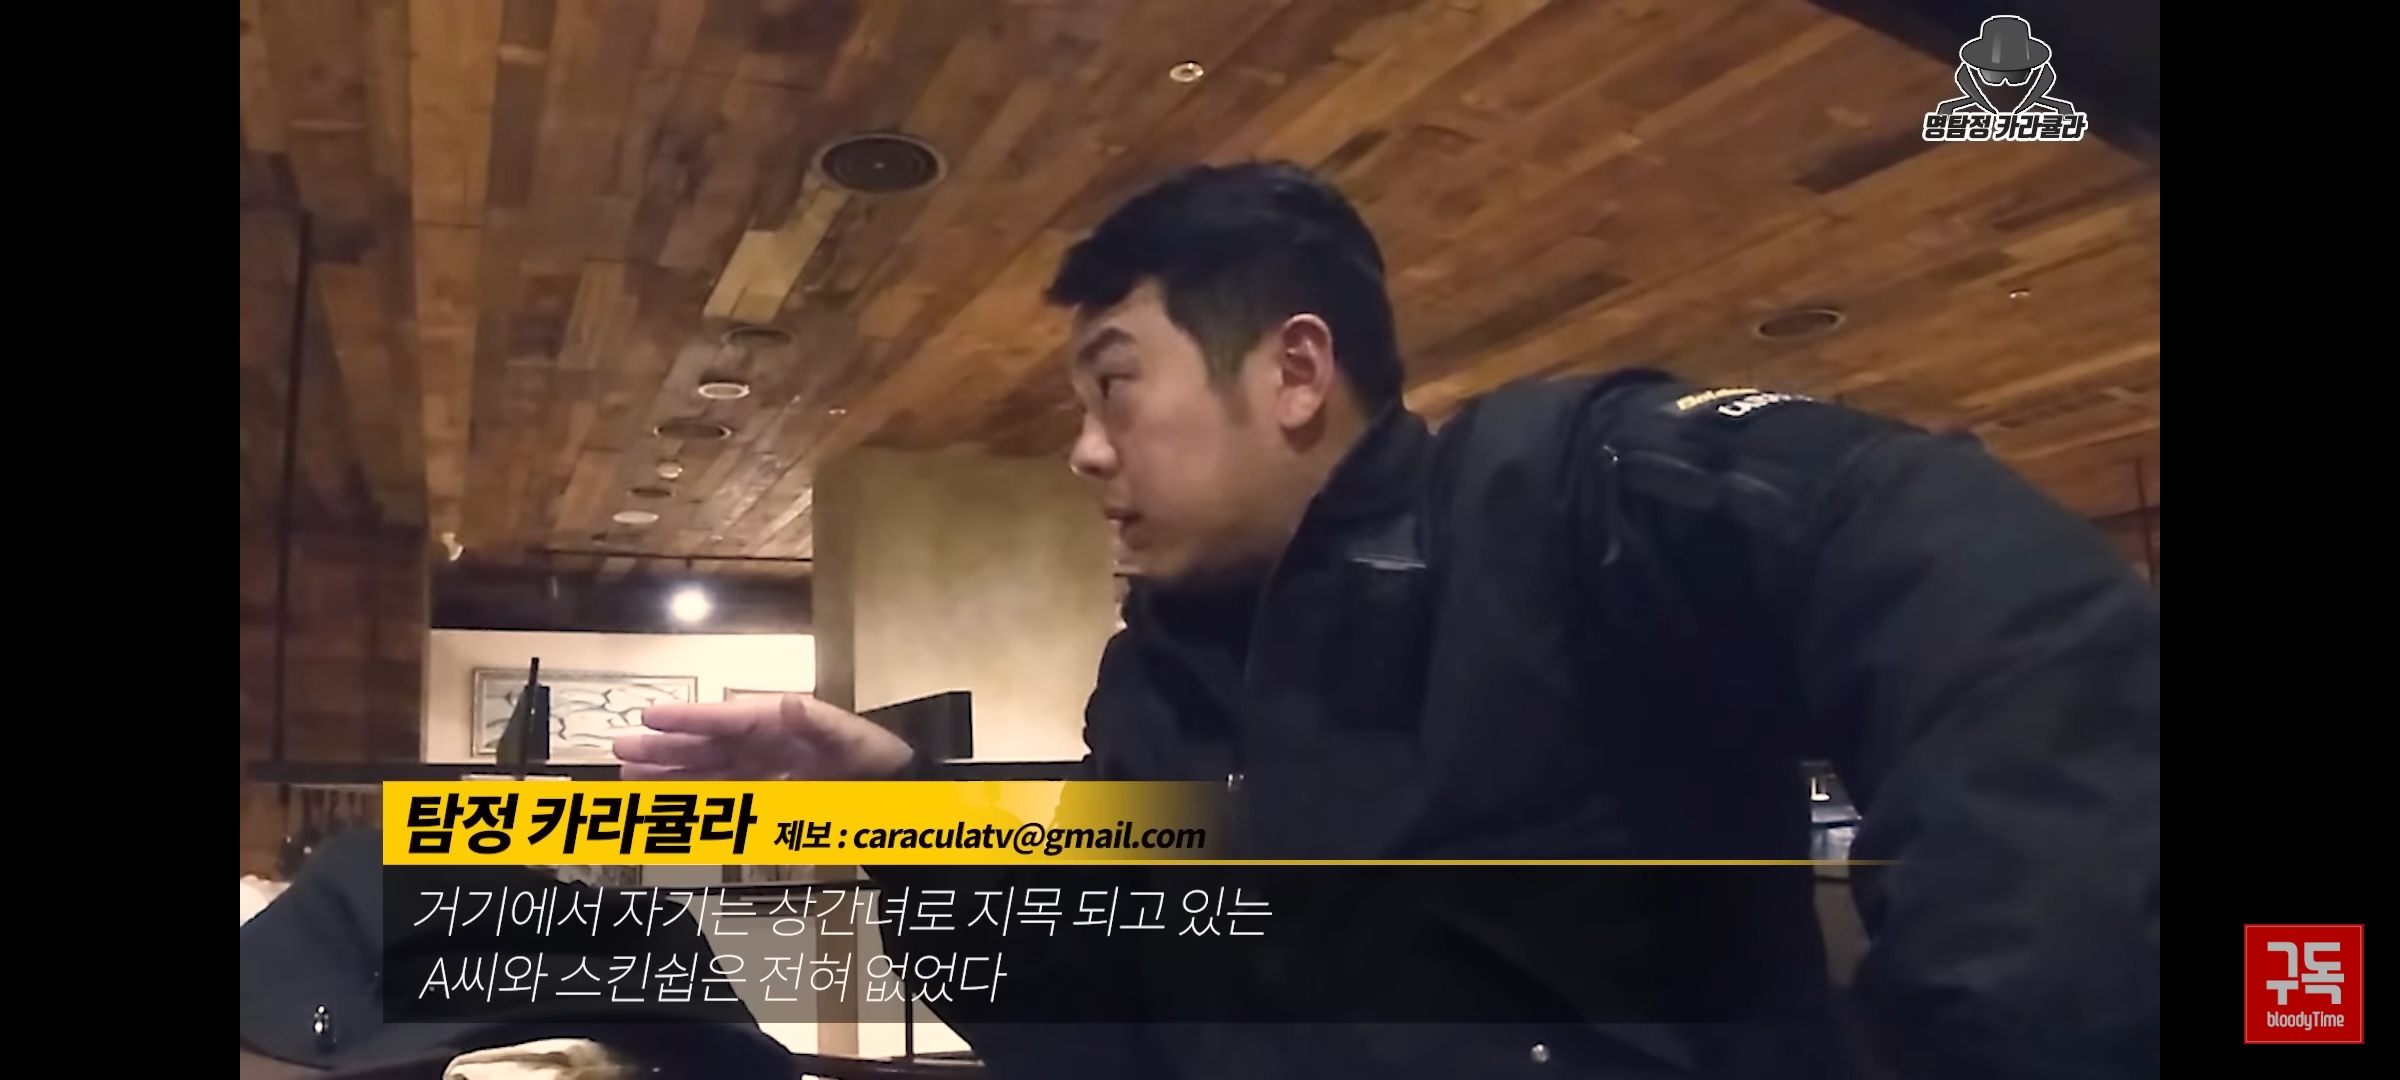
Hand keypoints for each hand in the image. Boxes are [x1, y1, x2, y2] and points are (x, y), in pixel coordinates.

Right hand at [613, 693, 914, 780]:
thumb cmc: (871, 756)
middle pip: (705, 743)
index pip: (726, 717)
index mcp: (778, 721)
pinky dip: (692, 793)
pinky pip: (721, 790)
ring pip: (705, 768)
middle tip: (619, 747)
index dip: (689, 717)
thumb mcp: (852, 738)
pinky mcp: (765, 788)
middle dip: (664, 747)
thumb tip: (789, 702)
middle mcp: (762, 740)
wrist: (892, 788)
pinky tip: (664, 796)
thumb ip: (820, 724)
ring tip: (625, 773)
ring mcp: (761, 765)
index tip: (651, 714)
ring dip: (667, 771)